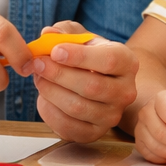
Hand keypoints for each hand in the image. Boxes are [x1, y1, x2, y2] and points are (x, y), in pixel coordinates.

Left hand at [30, 21, 138, 141]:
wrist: (101, 83)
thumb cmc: (90, 57)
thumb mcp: (82, 38)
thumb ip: (65, 32)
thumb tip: (48, 34)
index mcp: (128, 63)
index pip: (109, 60)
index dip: (79, 56)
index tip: (54, 51)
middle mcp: (126, 92)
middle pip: (91, 86)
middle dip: (58, 74)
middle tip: (37, 63)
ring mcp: (112, 115)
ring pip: (77, 107)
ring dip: (51, 91)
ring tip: (39, 78)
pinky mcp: (96, 133)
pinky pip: (69, 127)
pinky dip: (50, 112)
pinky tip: (43, 97)